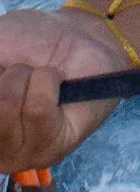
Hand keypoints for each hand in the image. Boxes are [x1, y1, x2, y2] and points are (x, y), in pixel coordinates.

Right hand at [0, 8, 129, 172]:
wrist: (80, 36)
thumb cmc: (27, 42)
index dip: (0, 75)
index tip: (8, 69)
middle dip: (5, 74)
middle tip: (22, 72)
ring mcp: (14, 156)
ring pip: (5, 105)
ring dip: (27, 76)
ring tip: (39, 78)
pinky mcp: (50, 152)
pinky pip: (38, 109)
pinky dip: (48, 82)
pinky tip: (57, 86)